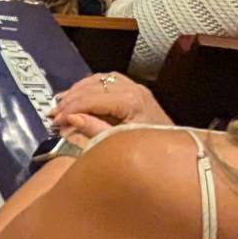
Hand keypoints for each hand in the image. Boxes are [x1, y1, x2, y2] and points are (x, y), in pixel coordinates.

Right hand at [48, 71, 171, 142]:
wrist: (184, 158)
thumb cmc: (154, 154)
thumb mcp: (121, 144)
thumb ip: (95, 130)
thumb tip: (69, 118)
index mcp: (131, 100)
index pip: (91, 98)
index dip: (70, 108)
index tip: (55, 121)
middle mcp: (133, 88)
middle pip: (91, 87)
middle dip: (70, 100)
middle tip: (53, 114)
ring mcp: (135, 87)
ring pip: (97, 80)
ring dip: (77, 91)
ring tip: (61, 104)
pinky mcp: (136, 90)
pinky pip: (106, 80)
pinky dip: (89, 86)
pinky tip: (79, 96)